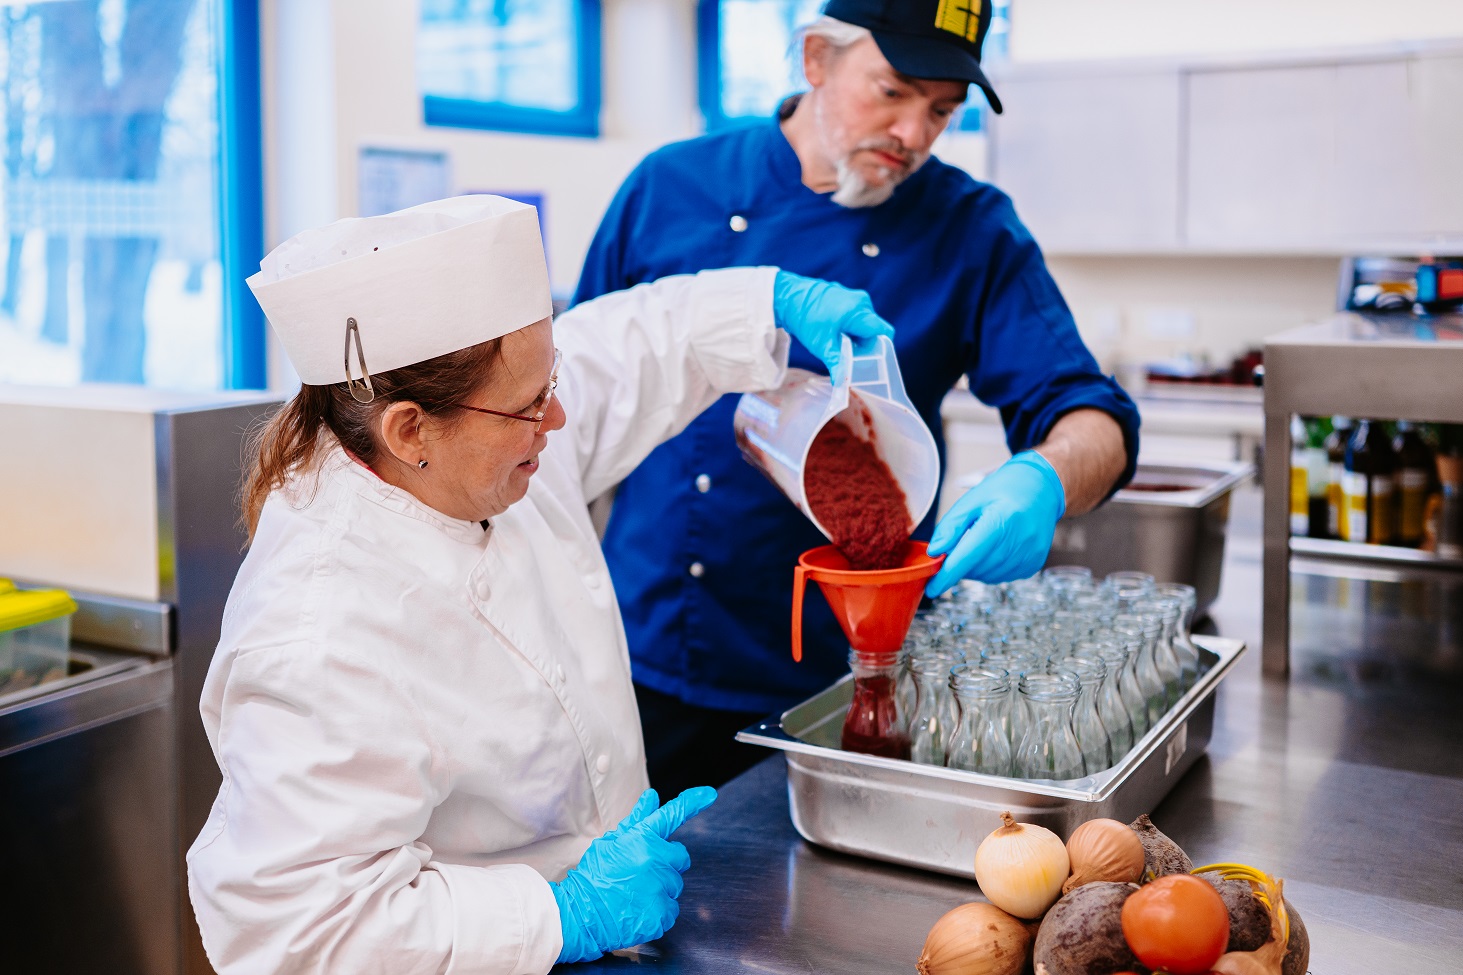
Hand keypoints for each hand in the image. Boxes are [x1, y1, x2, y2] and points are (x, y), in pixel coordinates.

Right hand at [551, 786, 717, 963]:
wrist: (582, 914)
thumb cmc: (595, 875)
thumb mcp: (611, 843)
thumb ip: (636, 820)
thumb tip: (652, 797)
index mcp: (641, 839)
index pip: (671, 816)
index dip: (692, 802)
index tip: (709, 793)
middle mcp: (654, 860)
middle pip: (680, 857)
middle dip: (668, 863)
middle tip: (644, 872)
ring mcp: (659, 888)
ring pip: (675, 885)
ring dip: (661, 888)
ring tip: (636, 893)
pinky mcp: (661, 913)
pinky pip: (671, 908)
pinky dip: (658, 910)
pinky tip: (638, 909)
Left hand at [772, 270, 895, 380]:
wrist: (786, 297)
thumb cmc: (804, 319)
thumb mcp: (821, 345)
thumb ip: (836, 363)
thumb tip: (841, 383)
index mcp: (859, 312)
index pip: (884, 331)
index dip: (880, 347)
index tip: (869, 358)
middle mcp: (860, 301)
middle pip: (873, 328)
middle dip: (865, 343)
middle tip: (850, 355)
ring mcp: (852, 296)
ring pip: (864, 321)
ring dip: (856, 334)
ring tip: (840, 343)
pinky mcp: (844, 295)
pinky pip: (855, 313)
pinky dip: (849, 325)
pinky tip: (834, 332)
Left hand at [925, 452, 1066, 596]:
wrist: (1041, 488)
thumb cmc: (1001, 491)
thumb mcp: (971, 500)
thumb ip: (951, 526)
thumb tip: (934, 552)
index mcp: (1000, 521)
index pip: (967, 556)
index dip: (947, 575)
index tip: (931, 589)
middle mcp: (1018, 541)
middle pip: (975, 568)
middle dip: (961, 563)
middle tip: (960, 544)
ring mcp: (1029, 555)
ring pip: (987, 576)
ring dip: (976, 567)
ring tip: (981, 542)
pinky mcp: (1034, 564)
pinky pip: (1002, 577)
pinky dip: (991, 569)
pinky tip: (996, 549)